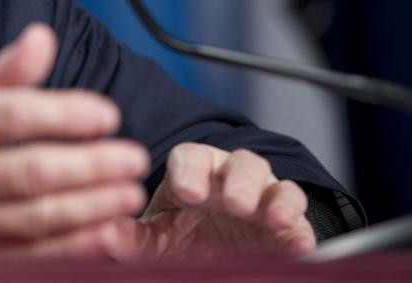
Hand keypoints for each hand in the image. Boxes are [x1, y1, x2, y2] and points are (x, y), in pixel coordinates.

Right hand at [0, 23, 150, 257]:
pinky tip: (110, 231)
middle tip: (134, 156)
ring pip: (37, 218)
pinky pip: (34, 254)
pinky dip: (78, 245)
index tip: (107, 113)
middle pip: (30, 171)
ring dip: (92, 206)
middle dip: (90, 165)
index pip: (10, 116)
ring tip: (130, 192)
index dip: (64, 113)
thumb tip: (43, 36)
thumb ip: (4, 72)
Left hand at [103, 142, 315, 259]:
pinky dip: (302, 231)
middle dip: (239, 181)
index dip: (190, 171)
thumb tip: (110, 234)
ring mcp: (263, 199)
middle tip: (234, 202)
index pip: (190, 157)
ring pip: (277, 184)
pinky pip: (301, 221)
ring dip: (278, 199)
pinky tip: (300, 247)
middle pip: (241, 163)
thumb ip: (135, 238)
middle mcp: (231, 177)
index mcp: (192, 171)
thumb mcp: (157, 238)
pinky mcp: (288, 227)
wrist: (211, 255)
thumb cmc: (181, 235)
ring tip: (273, 218)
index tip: (187, 192)